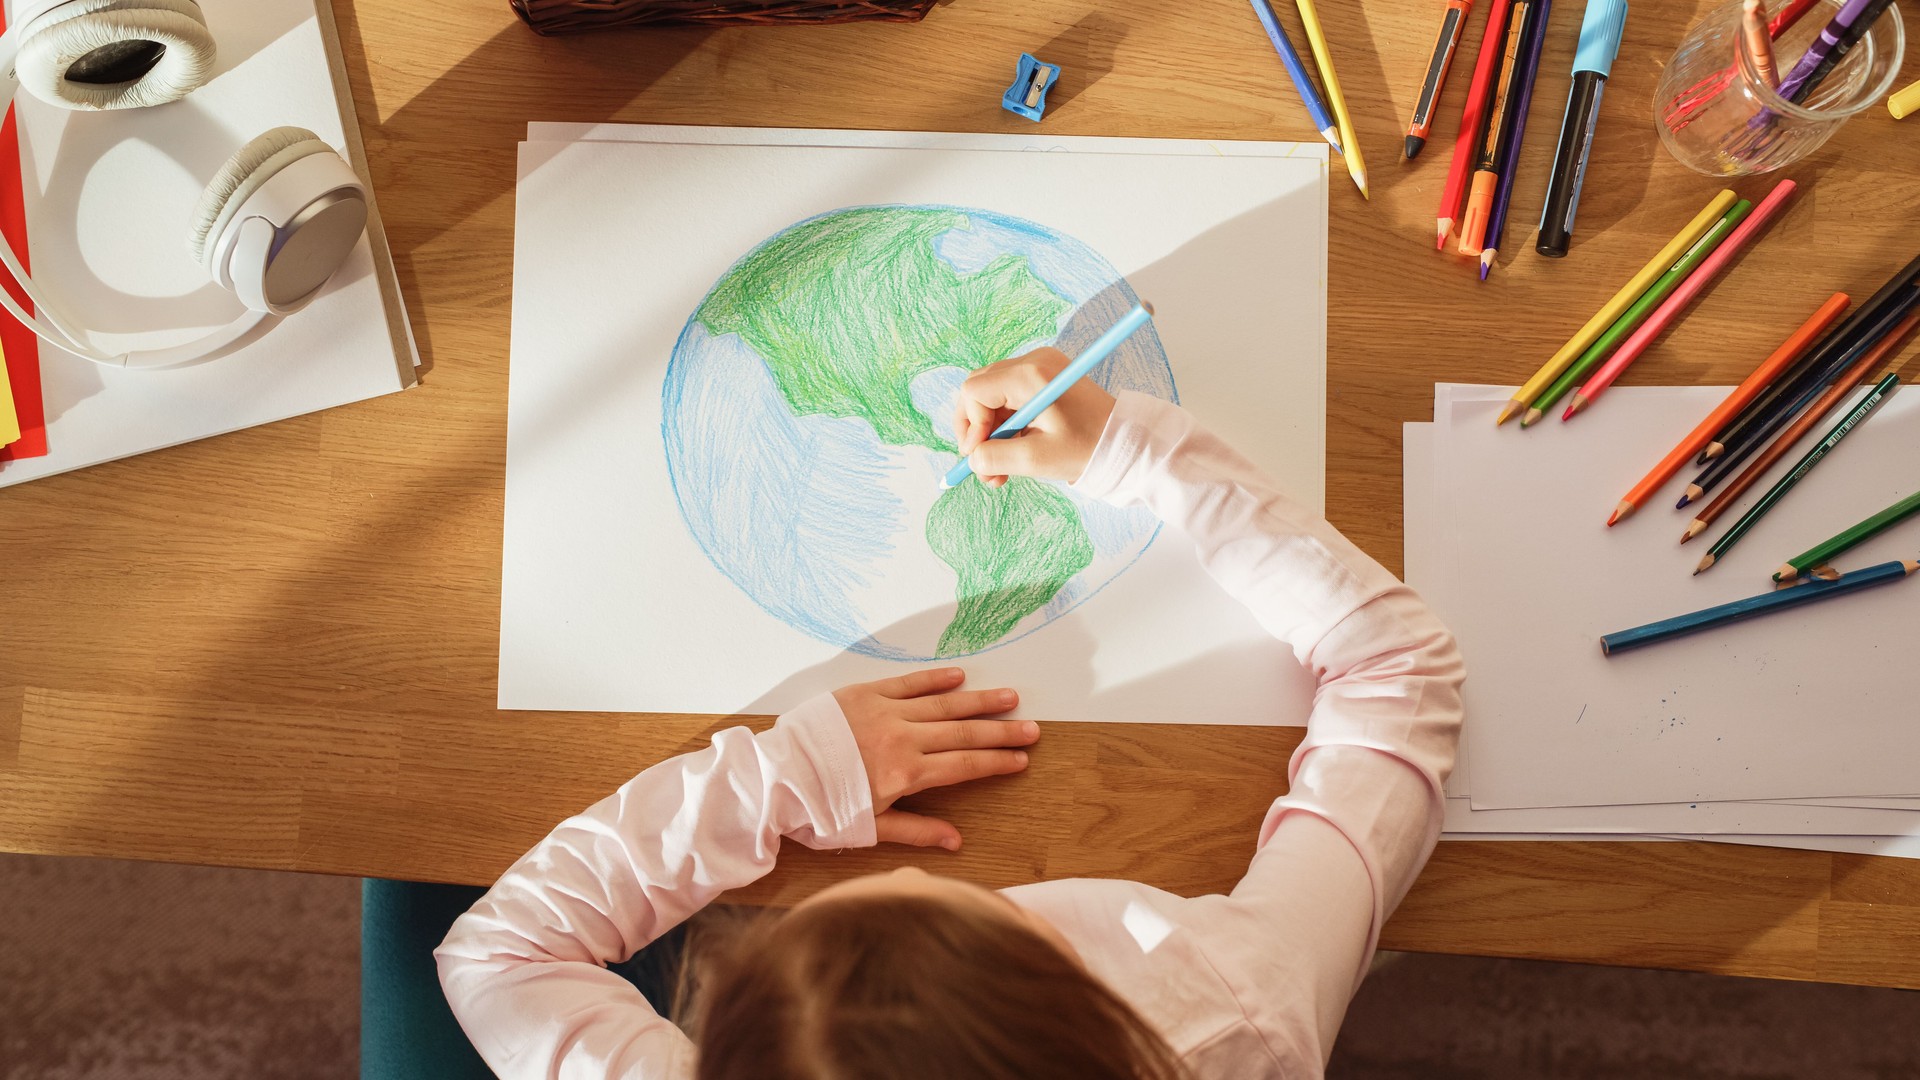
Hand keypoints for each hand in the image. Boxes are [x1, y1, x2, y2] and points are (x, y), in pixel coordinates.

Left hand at [834, 667, 1036, 850]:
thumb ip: (917, 830)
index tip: (1021, 759)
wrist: (776, 778)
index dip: (996, 762)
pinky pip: (909, 683)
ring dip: (979, 701)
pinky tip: (960, 676)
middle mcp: (903, 738)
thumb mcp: (870, 828)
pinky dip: (936, 680)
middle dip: (1000, 732)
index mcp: (906, 774)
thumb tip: (956, 841)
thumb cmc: (820, 810)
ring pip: (943, 704)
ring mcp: (885, 712)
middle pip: (963, 734)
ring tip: (1009, 698)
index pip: (965, 766)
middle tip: (1031, 729)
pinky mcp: (864, 694)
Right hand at [954, 348, 1116, 488]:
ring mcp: (1040, 366)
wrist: (1125, 440)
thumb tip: (972, 459)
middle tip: (983, 464)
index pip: (974, 391)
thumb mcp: (1036, 459)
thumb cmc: (1087, 447)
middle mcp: (1033, 361)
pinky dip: (1005, 425)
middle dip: (976, 429)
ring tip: (998, 469)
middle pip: (979, 389)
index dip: (969, 425)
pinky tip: (1012, 451)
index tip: (978, 455)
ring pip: (992, 395)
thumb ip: (995, 458)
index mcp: (1031, 375)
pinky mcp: (1045, 377)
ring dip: (990, 431)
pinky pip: (1010, 397)